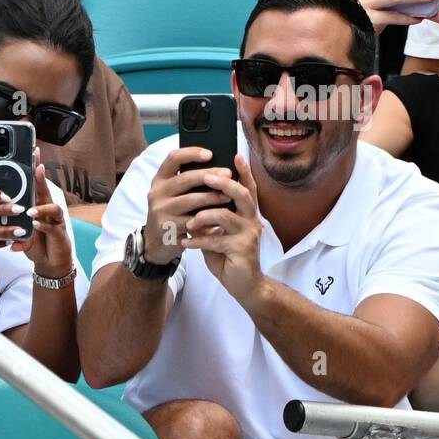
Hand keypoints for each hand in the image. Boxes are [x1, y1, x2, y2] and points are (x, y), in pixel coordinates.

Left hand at [13, 151, 72, 275]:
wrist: (49, 262)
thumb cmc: (35, 241)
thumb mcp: (20, 226)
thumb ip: (9, 217)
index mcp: (37, 204)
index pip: (35, 183)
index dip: (35, 167)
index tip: (32, 152)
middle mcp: (47, 209)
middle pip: (46, 189)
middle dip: (42, 178)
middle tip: (37, 168)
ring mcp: (55, 221)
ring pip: (53, 208)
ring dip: (41, 208)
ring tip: (30, 212)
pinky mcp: (59, 234)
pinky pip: (53, 228)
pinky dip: (43, 226)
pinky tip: (34, 226)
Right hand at [141, 146, 234, 264]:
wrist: (156, 242)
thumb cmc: (172, 212)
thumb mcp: (173, 194)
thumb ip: (188, 182)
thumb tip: (218, 169)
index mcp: (159, 180)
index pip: (173, 158)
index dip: (192, 153)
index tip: (210, 154)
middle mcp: (157, 193)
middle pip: (185, 179)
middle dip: (209, 175)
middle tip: (228, 174)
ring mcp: (161, 210)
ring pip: (190, 200)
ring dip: (212, 197)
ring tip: (228, 196)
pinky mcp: (168, 227)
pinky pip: (192, 220)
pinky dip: (208, 218)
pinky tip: (220, 217)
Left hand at [180, 154, 265, 304]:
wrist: (244, 284)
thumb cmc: (228, 255)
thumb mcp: (217, 233)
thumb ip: (210, 217)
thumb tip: (192, 198)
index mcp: (247, 213)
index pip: (247, 187)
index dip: (244, 171)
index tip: (236, 154)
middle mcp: (252, 220)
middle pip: (242, 194)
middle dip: (223, 184)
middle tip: (207, 177)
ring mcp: (249, 234)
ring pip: (225, 216)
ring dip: (203, 217)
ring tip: (189, 224)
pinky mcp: (242, 249)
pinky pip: (216, 240)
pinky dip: (198, 241)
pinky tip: (186, 243)